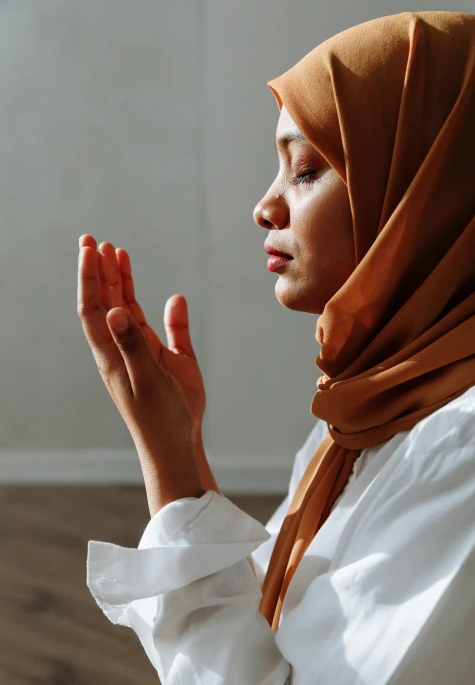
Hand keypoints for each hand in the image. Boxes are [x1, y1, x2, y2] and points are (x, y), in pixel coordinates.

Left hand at [77, 234, 204, 512]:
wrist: (175, 444)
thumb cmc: (160, 418)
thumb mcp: (148, 380)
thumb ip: (134, 345)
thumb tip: (116, 311)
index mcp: (112, 354)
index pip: (94, 308)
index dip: (90, 278)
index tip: (89, 249)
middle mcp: (120, 348)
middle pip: (105, 302)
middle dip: (99, 271)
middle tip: (93, 240)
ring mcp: (138, 352)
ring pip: (124, 309)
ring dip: (119, 281)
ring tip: (115, 252)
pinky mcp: (158, 359)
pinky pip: (151, 325)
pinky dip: (153, 306)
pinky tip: (166, 295)